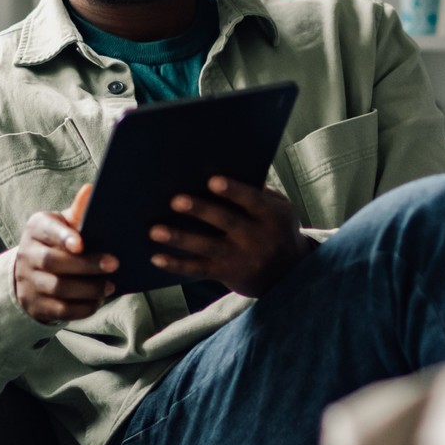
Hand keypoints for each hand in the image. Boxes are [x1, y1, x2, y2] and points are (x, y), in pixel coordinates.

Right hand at [14, 184, 116, 322]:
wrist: (30, 272)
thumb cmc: (58, 241)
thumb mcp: (64, 223)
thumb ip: (78, 212)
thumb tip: (91, 189)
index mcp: (36, 228)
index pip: (47, 231)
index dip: (63, 237)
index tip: (81, 244)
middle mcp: (27, 254)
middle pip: (53, 262)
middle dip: (86, 265)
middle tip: (114, 264)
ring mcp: (29, 282)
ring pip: (58, 288)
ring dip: (88, 288)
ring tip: (110, 285)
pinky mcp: (36, 305)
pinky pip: (60, 310)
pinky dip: (82, 307)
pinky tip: (98, 300)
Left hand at [149, 175, 313, 296]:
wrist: (289, 274)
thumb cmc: (277, 229)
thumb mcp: (281, 210)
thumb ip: (260, 193)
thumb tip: (227, 169)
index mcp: (272, 215)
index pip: (252, 201)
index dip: (233, 191)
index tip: (212, 181)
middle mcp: (258, 238)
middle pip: (227, 222)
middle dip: (201, 211)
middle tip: (175, 201)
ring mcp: (242, 258)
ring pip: (208, 247)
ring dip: (181, 239)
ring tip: (156, 231)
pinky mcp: (227, 273)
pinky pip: (199, 270)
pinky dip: (177, 265)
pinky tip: (157, 258)